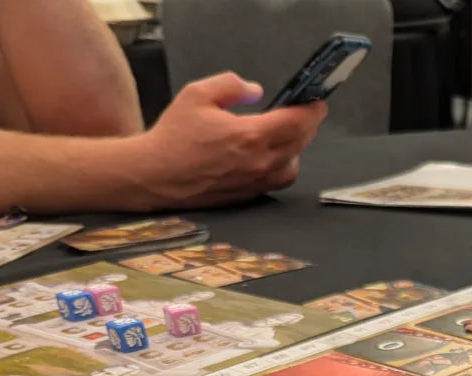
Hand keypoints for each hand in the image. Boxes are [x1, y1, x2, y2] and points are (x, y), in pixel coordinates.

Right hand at [129, 73, 325, 208]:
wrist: (155, 175)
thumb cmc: (174, 137)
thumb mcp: (198, 94)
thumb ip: (231, 85)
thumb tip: (255, 90)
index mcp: (251, 135)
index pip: (299, 121)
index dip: (312, 109)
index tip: (315, 100)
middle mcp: (260, 162)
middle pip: (301, 142)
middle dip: (306, 124)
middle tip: (302, 111)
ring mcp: (257, 181)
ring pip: (294, 164)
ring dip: (295, 146)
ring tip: (283, 132)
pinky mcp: (250, 194)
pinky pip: (278, 179)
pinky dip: (282, 164)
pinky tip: (269, 153)